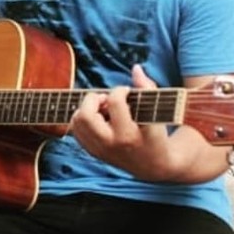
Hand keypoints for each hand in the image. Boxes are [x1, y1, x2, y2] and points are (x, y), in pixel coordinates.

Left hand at [70, 64, 175, 180]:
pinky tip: (98, 117)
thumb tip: (136, 68)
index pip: (115, 102)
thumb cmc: (157, 133)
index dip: (120, 90)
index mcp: (130, 134)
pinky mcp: (93, 153)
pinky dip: (82, 119)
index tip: (127, 91)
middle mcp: (112, 144)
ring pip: (77, 122)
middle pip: (85, 115)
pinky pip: (75, 131)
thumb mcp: (158, 112)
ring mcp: (100, 150)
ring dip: (85, 108)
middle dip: (93, 99)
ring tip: (101, 108)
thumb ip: (147, 88)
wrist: (155, 165)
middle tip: (106, 99)